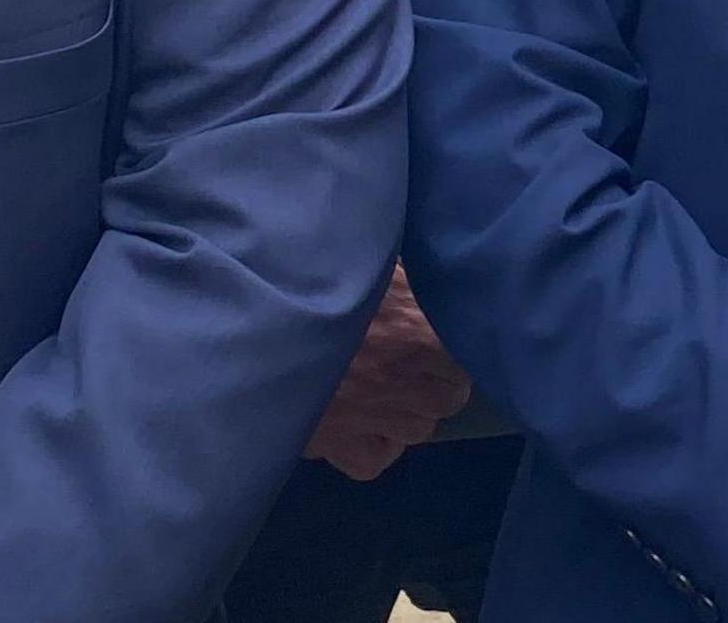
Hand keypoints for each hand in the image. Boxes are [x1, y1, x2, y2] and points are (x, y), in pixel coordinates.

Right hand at [303, 267, 472, 480]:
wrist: (261, 321)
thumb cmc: (319, 283)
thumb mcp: (375, 267)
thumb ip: (407, 282)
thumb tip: (426, 286)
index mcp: (422, 332)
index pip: (466, 357)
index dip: (449, 348)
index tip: (432, 339)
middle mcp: (408, 381)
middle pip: (449, 397)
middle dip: (433, 383)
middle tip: (404, 364)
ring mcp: (377, 418)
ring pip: (419, 430)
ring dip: (407, 413)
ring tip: (379, 390)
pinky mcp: (341, 445)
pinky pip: (377, 459)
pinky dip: (376, 446)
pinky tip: (361, 425)